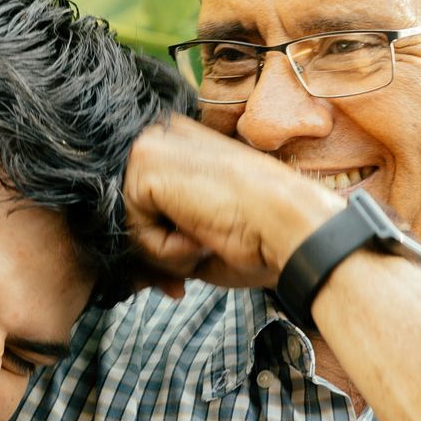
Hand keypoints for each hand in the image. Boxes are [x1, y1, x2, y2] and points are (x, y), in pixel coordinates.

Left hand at [122, 117, 341, 289]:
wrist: (290, 226)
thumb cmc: (261, 236)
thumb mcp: (202, 235)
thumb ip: (166, 237)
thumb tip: (137, 273)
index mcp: (183, 144)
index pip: (147, 202)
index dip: (163, 247)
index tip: (184, 276)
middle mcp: (164, 135)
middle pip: (132, 213)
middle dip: (154, 257)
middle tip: (181, 284)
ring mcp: (152, 145)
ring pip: (131, 222)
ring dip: (164, 253)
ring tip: (204, 245)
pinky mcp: (145, 164)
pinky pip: (134, 228)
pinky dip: (164, 251)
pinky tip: (199, 237)